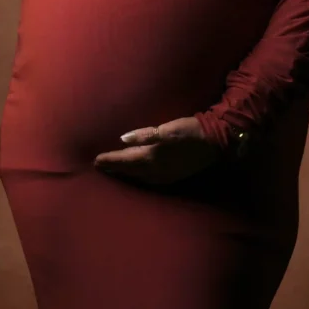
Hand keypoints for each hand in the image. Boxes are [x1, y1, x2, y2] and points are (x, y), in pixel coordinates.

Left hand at [93, 116, 221, 184]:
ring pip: (138, 177)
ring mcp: (164, 176)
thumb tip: (123, 139)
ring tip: (113, 171)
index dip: (109, 161)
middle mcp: (155, 171)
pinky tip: (136, 174)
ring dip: (125, 174)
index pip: (124, 161)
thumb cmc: (188, 131)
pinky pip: (148, 179)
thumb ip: (144, 135)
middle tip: (99, 168)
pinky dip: (138, 176)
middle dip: (114, 169)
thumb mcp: (165, 129)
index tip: (95, 161)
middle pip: (129, 172)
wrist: (213, 142)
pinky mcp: (172, 176)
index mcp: (151, 158)